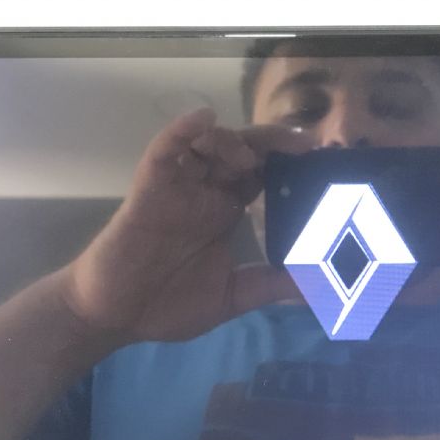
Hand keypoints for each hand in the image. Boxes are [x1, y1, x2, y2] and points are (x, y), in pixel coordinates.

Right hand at [61, 108, 311, 341]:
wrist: (115, 318)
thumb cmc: (166, 305)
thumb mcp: (232, 296)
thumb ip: (272, 286)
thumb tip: (321, 286)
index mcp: (224, 212)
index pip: (263, 175)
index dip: (290, 163)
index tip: (324, 162)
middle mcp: (205, 194)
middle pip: (242, 152)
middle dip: (273, 142)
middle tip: (307, 144)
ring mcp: (177, 189)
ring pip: (207, 145)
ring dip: (233, 139)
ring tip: (253, 154)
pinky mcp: (149, 191)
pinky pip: (164, 152)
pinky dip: (182, 132)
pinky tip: (203, 121)